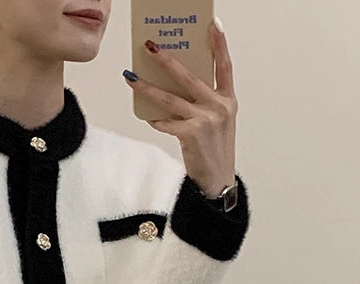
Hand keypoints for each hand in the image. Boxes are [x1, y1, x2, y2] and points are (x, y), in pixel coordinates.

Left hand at [125, 19, 237, 198]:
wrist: (218, 182)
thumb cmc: (216, 151)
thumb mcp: (219, 122)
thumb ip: (206, 102)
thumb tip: (177, 86)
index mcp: (229, 101)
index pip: (225, 66)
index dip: (220, 45)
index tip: (213, 25)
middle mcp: (219, 107)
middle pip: (188, 76)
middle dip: (166, 60)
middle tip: (149, 47)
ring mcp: (205, 120)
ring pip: (169, 98)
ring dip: (147, 87)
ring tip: (130, 77)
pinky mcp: (191, 134)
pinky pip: (166, 122)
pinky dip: (156, 120)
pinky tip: (149, 118)